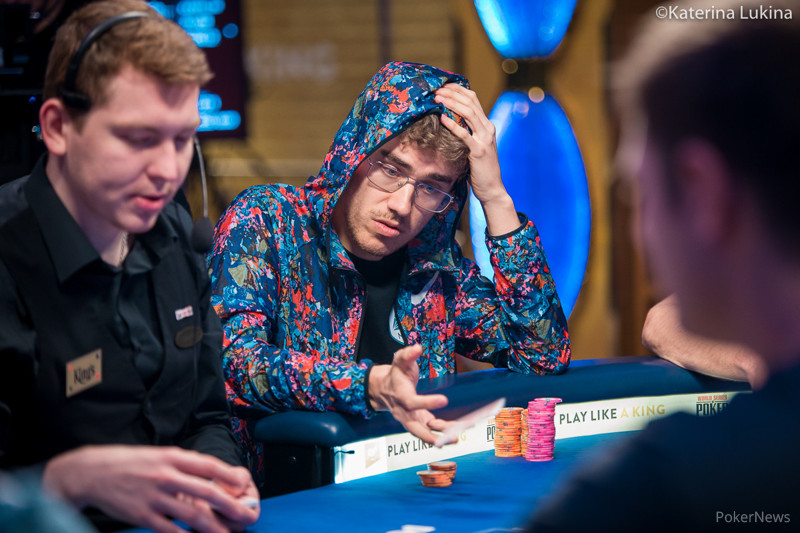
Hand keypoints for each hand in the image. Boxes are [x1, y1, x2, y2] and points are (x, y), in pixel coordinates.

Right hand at [42, 445, 259, 532]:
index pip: (208, 465)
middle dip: (231, 505)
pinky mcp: (142, 516)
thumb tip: (209, 475)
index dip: (229, 476)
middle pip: (206, 492)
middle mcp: (166, 476)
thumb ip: (182, 465)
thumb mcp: (158, 455)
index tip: (245, 485)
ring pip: (192, 515)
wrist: (91, 472)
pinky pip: (170, 531)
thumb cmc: (129, 463)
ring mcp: (155, 497)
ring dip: (214, 528)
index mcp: (172, 457)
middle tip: (247, 515)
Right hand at [368, 344, 454, 443]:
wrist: (384, 390)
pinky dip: (443, 433)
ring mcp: (412, 420)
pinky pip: (431, 430)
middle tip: (451, 435)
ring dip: (442, 437)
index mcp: (401, 397)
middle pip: (416, 428)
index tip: (444, 400)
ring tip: (459, 437)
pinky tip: (458, 432)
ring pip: (426, 433)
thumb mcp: (399, 361)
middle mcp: (405, 413)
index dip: (428, 403)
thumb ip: (407, 355)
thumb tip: (417, 348)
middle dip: (432, 435)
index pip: (413, 402)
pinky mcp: (419, 422)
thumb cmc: (395, 375)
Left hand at [435, 84, 518, 235]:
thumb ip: (467, 133)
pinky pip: (464, 134)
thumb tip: (448, 121)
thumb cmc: (479, 169)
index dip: (458, 90)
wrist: (492, 188)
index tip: (443, 86)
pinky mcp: (478, 151)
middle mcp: (488, 129)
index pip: (473, 99)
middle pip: (470, 102)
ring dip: (451, 104)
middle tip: (437, 89)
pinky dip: (453, 124)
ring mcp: (484, 140)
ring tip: (437, 99)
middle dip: (452, 93)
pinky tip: (442, 118)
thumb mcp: (474, 146)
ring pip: (468, 113)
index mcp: (487, 126)